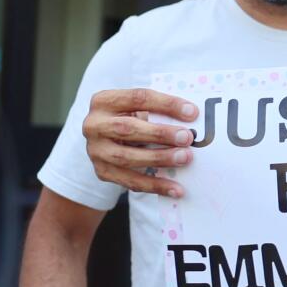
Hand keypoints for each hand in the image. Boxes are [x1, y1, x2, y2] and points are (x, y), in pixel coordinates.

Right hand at [82, 88, 199, 196]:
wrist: (106, 141)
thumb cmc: (130, 117)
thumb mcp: (138, 107)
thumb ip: (158, 110)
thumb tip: (192, 118)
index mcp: (104, 100)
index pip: (138, 98)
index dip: (166, 104)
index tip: (192, 112)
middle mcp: (94, 125)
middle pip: (127, 128)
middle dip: (160, 133)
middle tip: (187, 137)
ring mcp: (95, 150)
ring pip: (127, 157)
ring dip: (159, 159)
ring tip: (185, 158)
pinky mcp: (102, 172)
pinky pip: (130, 181)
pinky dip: (155, 185)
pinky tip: (176, 188)